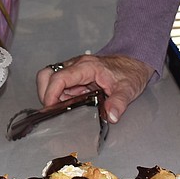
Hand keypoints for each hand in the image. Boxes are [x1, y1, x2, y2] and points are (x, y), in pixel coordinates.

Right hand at [35, 54, 153, 122]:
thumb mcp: (128, 89)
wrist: (134, 62)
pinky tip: (69, 105)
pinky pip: (59, 85)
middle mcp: (76, 65)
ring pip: (49, 80)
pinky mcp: (74, 76)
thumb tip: (110, 116)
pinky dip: (59, 96)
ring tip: (63, 109)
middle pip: (46, 75)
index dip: (51, 93)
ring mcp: (73, 70)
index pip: (59, 77)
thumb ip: (119, 102)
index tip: (51, 108)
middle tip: (53, 110)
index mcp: (86, 66)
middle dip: (45, 93)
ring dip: (51, 96)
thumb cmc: (130, 72)